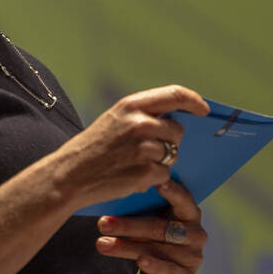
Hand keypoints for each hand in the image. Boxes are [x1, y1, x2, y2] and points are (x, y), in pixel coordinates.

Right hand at [53, 85, 208, 210]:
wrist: (68, 176)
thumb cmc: (93, 149)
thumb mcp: (114, 120)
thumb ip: (142, 115)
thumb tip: (177, 120)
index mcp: (131, 105)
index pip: (175, 94)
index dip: (194, 101)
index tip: (204, 110)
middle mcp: (140, 123)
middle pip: (177, 130)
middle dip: (171, 142)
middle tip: (150, 151)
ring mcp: (144, 148)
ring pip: (172, 154)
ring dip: (160, 162)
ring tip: (134, 164)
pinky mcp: (146, 171)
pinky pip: (164, 175)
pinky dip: (153, 179)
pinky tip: (132, 177)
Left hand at [95, 178, 207, 273]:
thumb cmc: (153, 243)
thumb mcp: (150, 224)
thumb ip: (144, 210)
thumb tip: (116, 193)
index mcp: (190, 214)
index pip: (183, 199)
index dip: (171, 190)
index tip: (155, 182)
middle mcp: (196, 234)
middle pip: (160, 227)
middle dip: (129, 224)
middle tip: (103, 222)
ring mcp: (193, 256)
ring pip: (157, 248)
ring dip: (127, 246)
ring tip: (103, 244)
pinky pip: (168, 270)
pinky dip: (153, 265)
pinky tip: (139, 261)